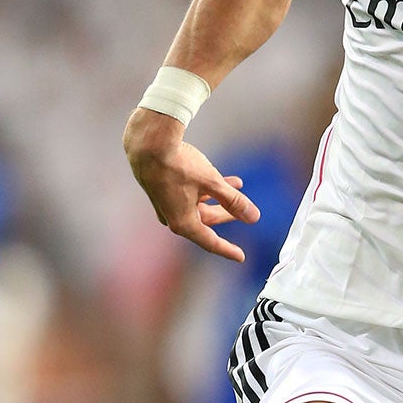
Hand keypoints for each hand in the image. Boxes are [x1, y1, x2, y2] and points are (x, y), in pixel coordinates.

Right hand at [124, 110, 259, 261]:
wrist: (148, 145)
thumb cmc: (179, 165)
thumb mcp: (212, 183)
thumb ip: (234, 201)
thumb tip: (254, 218)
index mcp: (183, 222)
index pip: (210, 241)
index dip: (227, 249)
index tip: (240, 257)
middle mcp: (172, 216)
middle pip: (206, 221)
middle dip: (227, 214)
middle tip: (244, 212)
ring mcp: (166, 203)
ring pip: (199, 205)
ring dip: (220, 197)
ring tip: (238, 185)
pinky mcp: (163, 189)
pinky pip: (189, 195)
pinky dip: (207, 188)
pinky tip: (222, 177)